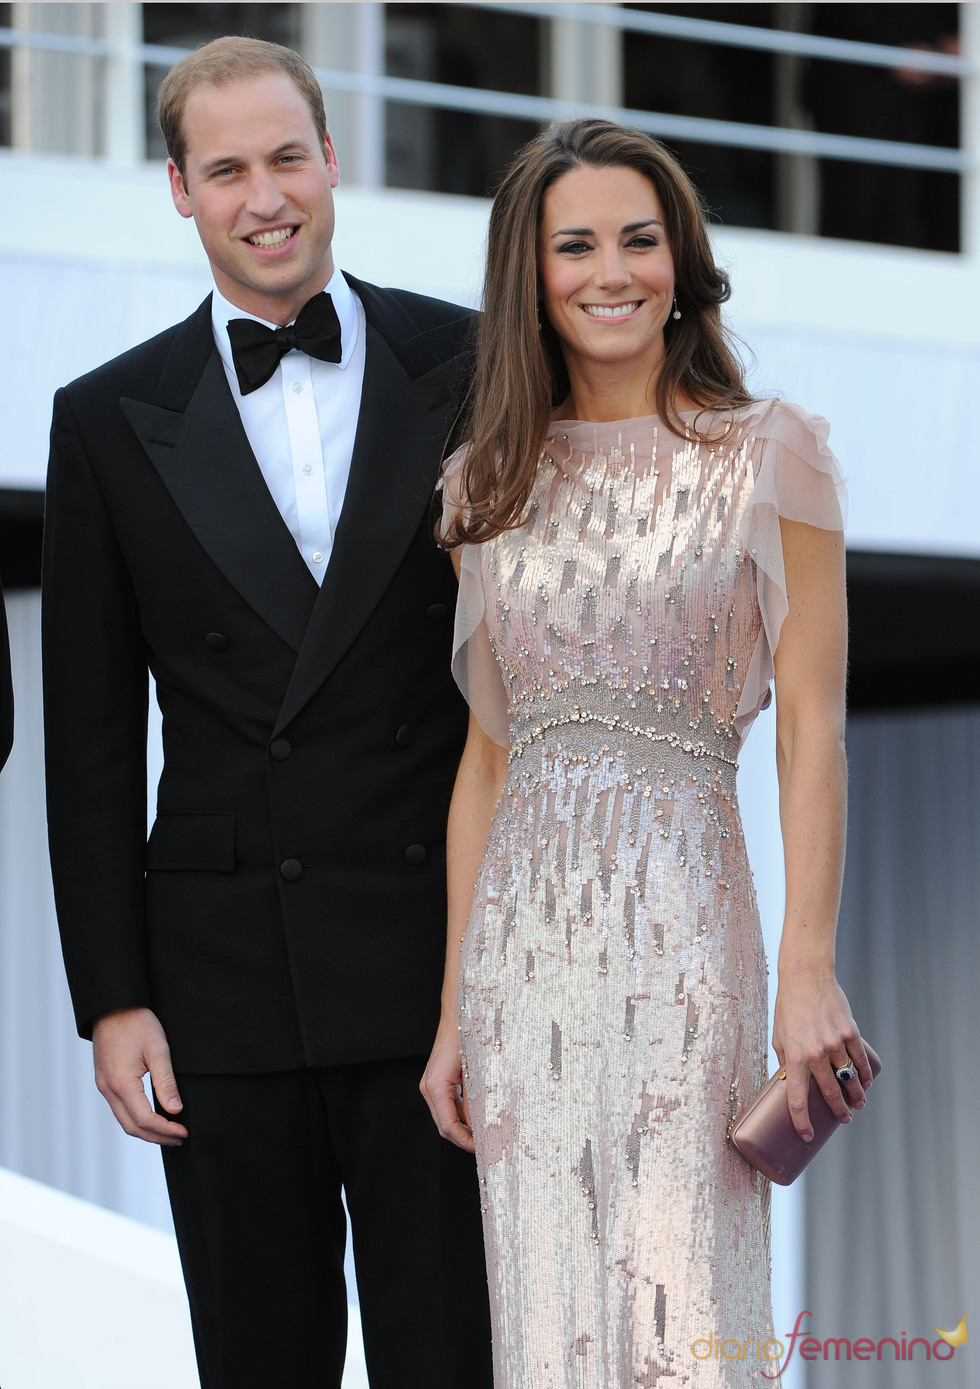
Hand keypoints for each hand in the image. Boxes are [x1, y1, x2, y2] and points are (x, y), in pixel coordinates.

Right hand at [93, 1007, 187, 1146]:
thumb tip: (175, 1110)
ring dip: (146, 1130)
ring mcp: (104, 1086)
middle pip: (132, 1127)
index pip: (144, 1119)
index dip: (165, 1130)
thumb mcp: (158, 1050)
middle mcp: (108, 1089)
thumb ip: (166, 1082)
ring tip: (169, 1133)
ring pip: (124, 1120)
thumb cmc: (136, 1023)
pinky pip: (120, 1109)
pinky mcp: (105, 1081)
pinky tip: (152, 1118)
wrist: (113, 1006)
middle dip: (157, 1137)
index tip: (184, 1132)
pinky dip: (136, 1119)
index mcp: (121, 1083)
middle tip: (179, 1138)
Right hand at [420, 1017, 474, 1153]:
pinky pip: (448, 1105)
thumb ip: (477, 1100)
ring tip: (486, 1134)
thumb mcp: (477, 1071)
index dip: (466, 1142)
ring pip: (446, 1117)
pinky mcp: (438, 1080)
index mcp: (436, 1086)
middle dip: (465, 1138)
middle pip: (445, 1126)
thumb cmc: (469, 1035)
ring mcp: (431, 1084)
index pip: (448, 1127)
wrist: (459, 1011)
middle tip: (488, 1146)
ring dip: (465, 1128)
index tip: (483, 1149)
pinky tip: (480, 1116)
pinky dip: (463, 1115)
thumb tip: (484, 1127)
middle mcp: (429, 1087)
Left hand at [772, 971, 872, 1141]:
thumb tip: (793, 1082)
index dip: (802, 1122)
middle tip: (844, 1119)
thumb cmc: (788, 1008)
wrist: (806, 977)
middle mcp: (816, 1053)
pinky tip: (866, 1083)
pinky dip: (865, 1074)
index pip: (797, 1099)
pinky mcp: (850, 1032)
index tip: (807, 1135)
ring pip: (849, 1079)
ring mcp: (835, 1043)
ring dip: (856, 1096)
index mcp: (794, 1056)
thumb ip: (787, 1060)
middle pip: (830, 1093)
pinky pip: (860, 1060)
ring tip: (859, 1105)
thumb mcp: (779, 1036)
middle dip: (838, 1111)